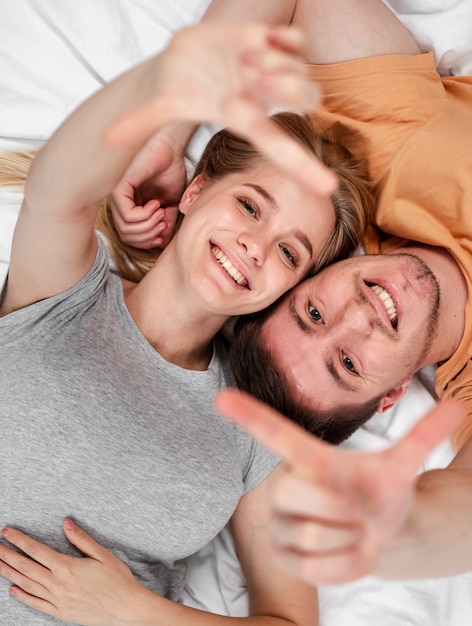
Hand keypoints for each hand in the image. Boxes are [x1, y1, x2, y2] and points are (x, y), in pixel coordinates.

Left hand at [0, 519, 144, 624]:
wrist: (125, 608)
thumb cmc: (117, 578)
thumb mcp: (102, 554)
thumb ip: (81, 539)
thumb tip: (66, 523)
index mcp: (67, 567)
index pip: (36, 550)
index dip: (20, 540)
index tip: (7, 532)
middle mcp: (58, 584)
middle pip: (26, 567)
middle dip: (8, 555)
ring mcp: (57, 600)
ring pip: (27, 584)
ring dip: (10, 574)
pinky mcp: (60, 612)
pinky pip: (36, 603)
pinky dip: (23, 596)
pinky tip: (13, 590)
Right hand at [105, 22, 336, 198]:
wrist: (187, 63)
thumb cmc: (176, 91)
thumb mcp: (159, 106)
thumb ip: (138, 122)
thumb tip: (107, 138)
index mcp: (241, 115)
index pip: (276, 146)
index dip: (302, 167)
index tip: (329, 189)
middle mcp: (264, 96)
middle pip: (303, 97)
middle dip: (288, 85)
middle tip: (261, 76)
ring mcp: (271, 69)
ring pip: (301, 68)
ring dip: (280, 59)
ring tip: (246, 55)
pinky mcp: (270, 44)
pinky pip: (297, 42)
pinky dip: (289, 39)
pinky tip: (268, 39)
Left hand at [109, 126, 187, 248]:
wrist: (170, 146)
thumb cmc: (169, 167)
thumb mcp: (170, 203)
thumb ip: (165, 223)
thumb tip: (162, 242)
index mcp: (129, 205)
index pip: (130, 237)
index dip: (148, 241)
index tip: (163, 232)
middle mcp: (119, 202)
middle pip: (127, 237)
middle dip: (149, 237)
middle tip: (163, 224)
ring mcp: (116, 195)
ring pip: (127, 228)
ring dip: (149, 226)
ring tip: (161, 212)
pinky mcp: (118, 188)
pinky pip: (128, 216)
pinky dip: (146, 215)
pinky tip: (156, 204)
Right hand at [215, 389, 465, 584]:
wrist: (374, 530)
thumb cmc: (377, 490)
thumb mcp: (401, 464)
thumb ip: (424, 435)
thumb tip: (461, 405)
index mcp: (306, 456)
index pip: (273, 433)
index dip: (248, 416)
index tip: (221, 397)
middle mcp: (283, 483)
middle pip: (292, 493)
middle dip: (336, 506)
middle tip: (356, 510)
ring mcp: (278, 522)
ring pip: (307, 535)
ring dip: (347, 538)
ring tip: (354, 529)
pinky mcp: (280, 554)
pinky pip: (312, 567)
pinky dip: (344, 564)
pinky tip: (348, 550)